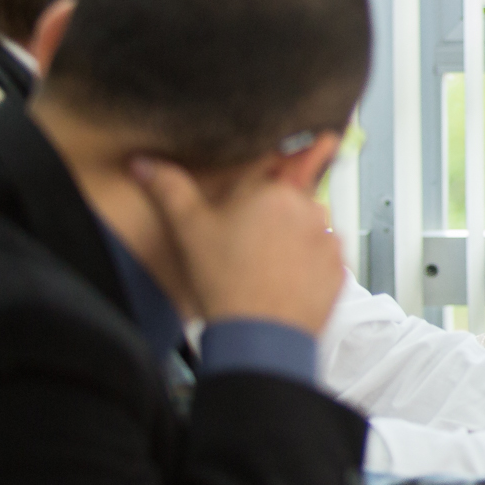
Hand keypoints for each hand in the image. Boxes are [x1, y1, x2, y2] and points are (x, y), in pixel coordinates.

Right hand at [127, 143, 344, 331]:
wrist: (260, 336)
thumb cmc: (226, 281)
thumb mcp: (189, 229)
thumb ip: (170, 189)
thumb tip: (144, 164)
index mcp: (277, 192)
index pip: (292, 162)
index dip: (288, 167)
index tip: (311, 148)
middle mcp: (312, 211)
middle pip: (296, 199)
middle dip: (277, 212)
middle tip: (251, 240)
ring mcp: (330, 242)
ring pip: (311, 229)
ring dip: (294, 239)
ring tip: (264, 265)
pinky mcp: (340, 271)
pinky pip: (325, 259)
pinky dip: (309, 266)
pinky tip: (283, 279)